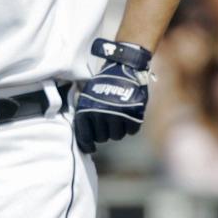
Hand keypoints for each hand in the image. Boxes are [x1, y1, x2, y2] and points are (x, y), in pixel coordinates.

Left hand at [75, 38, 151, 153]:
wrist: (123, 68)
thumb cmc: (102, 83)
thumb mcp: (87, 95)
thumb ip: (85, 113)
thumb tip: (83, 133)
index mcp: (87, 110)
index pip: (85, 135)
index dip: (87, 144)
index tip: (90, 148)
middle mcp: (101, 116)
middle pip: (102, 138)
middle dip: (103, 133)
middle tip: (106, 123)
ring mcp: (118, 117)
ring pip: (116, 136)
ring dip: (116, 129)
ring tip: (117, 118)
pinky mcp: (134, 116)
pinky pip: (131, 131)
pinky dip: (130, 126)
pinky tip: (128, 116)